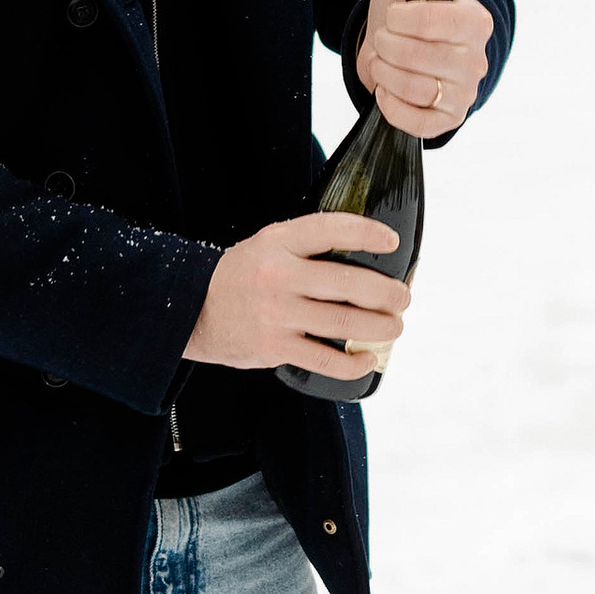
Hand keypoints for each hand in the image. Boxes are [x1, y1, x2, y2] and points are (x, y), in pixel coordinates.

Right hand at [186, 214, 405, 372]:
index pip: (330, 229)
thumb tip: (367, 255)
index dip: (366, 233)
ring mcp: (276, 314)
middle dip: (387, 293)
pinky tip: (366, 360)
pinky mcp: (274, 347)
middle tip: (403, 298)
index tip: (391, 242)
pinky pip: (325, 360)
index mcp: (279, 242)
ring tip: (394, 327)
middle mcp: (278, 275)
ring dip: (380, 328)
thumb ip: (308, 245)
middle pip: (348, 284)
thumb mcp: (268, 244)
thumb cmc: (242, 275)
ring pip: (344, 324)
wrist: (191, 310)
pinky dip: (354, 364)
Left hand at [357, 0, 491, 137]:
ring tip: (382, 61)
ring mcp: (464, 93)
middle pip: (420, 57)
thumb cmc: (406, 12)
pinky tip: (385, 89)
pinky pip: (419, 123)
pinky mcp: (448, 120)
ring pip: (416, 88)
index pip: (435, 21)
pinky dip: (392, 106)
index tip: (392, 14)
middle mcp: (476, 60)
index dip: (401, 18)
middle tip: (383, 39)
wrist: (396, 51)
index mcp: (474, 21)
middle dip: (387, 45)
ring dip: (385, 73)